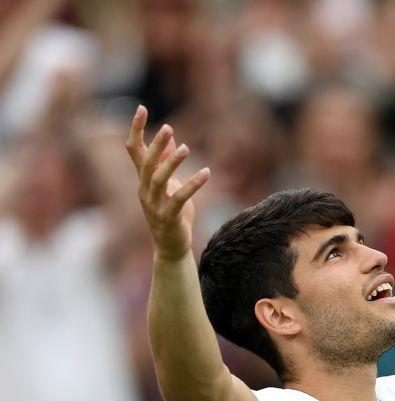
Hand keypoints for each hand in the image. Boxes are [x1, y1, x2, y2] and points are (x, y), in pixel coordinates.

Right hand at [125, 105, 209, 260]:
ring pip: (159, 180)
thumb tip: (170, 140)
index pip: (134, 150)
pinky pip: (179, 198)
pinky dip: (193, 185)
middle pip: (145, 163)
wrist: (172, 246)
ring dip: (172, 163)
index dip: (136, 129)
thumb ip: (167, 164)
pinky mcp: (168, 217)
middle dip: (156, 145)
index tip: (141, 107)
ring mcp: (154, 205)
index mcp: (144, 180)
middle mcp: (145, 190)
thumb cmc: (172, 213)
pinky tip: (207, 173)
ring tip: (186, 148)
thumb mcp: (170, 185)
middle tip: (168, 127)